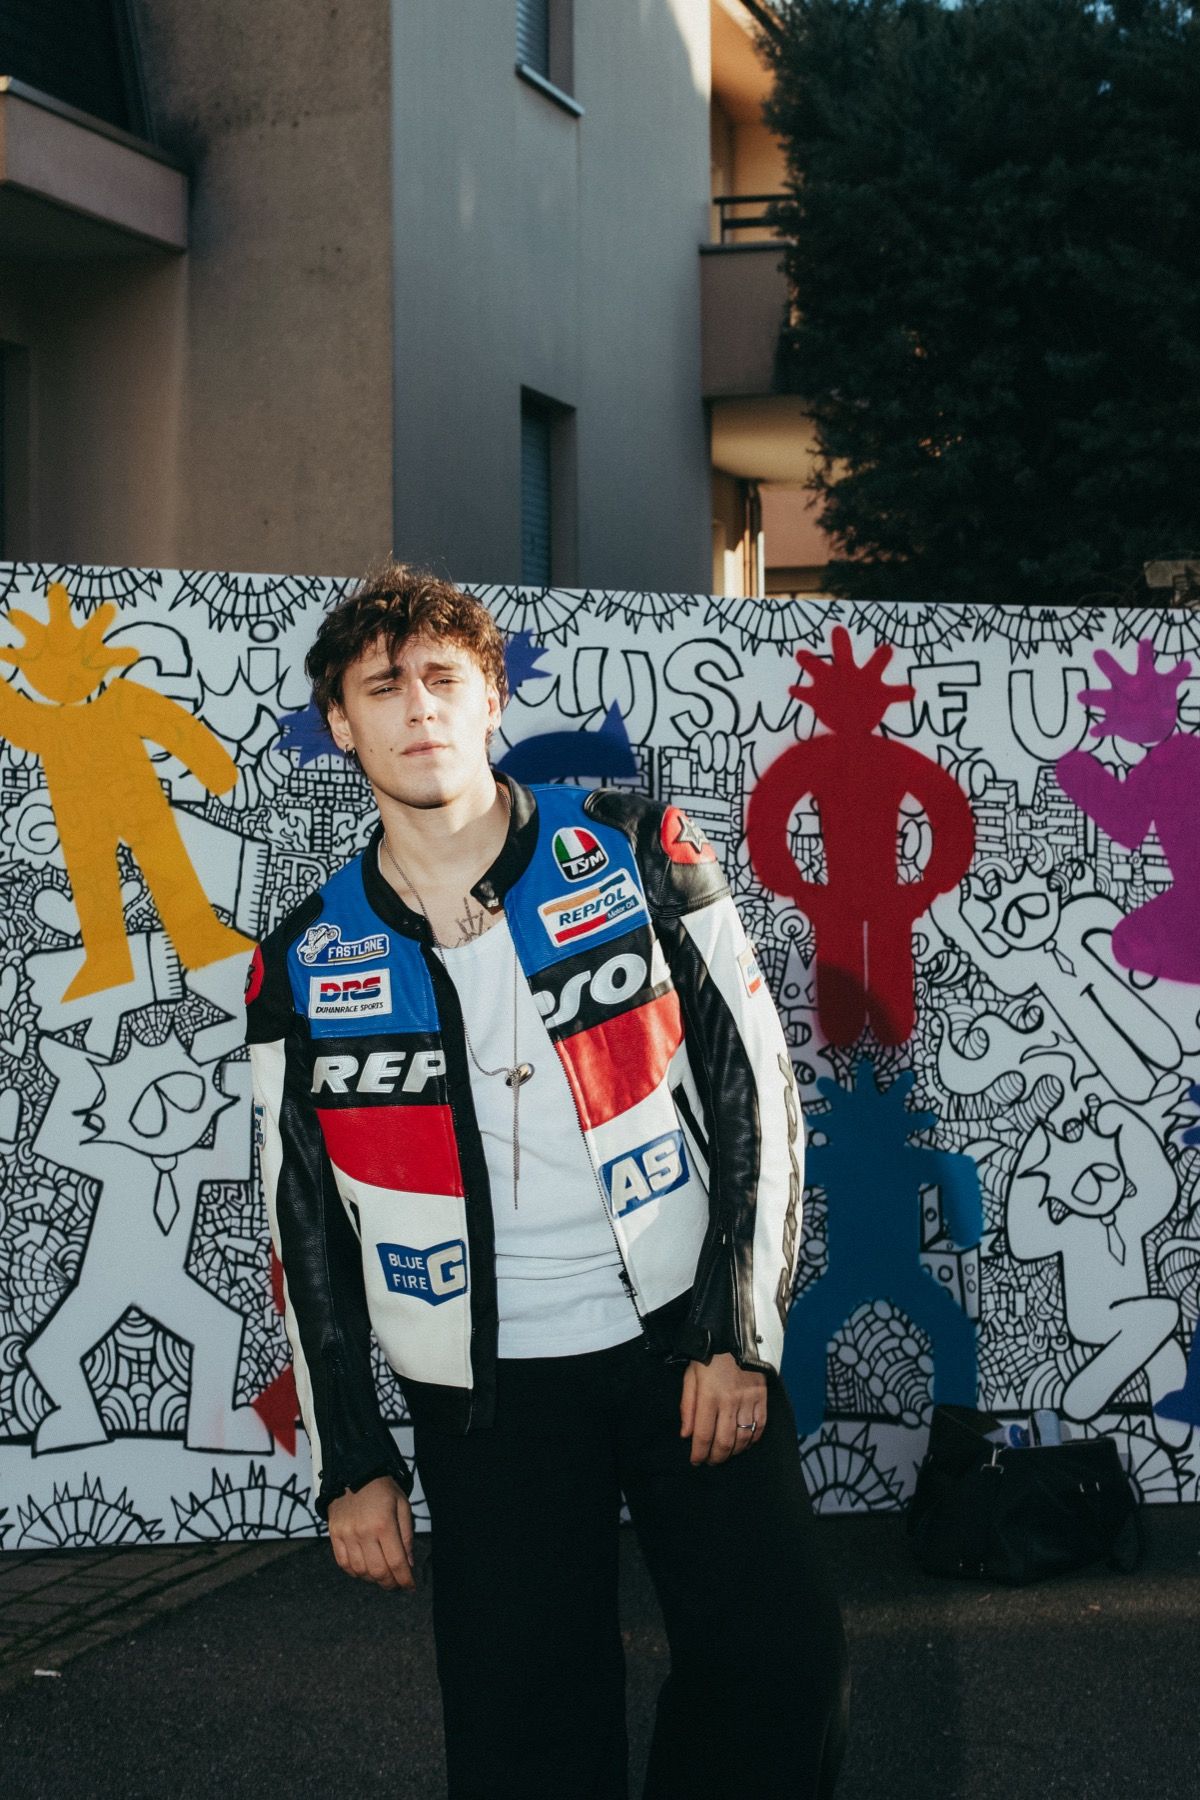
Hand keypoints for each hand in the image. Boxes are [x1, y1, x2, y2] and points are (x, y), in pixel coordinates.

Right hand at [327, 1475, 415, 1589]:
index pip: (396, 1562)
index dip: (405, 1579)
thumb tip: (409, 1563)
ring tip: (382, 1576)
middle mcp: (364, 1532)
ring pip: (360, 1571)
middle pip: (378, 1571)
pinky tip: (364, 1570)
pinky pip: (344, 1563)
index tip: (411, 1587)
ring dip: (373, 1579)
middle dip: (390, 1583)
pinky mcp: (335, 1535)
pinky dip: (355, 1572)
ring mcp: (347, 1535)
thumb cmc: (383, 1489)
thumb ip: (406, 1535)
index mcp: (384, 1524)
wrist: (354, 1471)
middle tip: (397, 1584)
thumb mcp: (402, 1505)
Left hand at [680, 1354, 766, 1465]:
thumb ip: (688, 1406)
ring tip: (725, 1454)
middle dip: (716, 1457)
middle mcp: (730, 1402)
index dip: (699, 1453)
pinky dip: (752, 1439)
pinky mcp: (762, 1398)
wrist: (737, 1334)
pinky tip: (744, 1442)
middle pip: (725, 1442)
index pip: (704, 1435)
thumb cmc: (709, 1355)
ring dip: (733, 1452)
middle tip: (710, 1461)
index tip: (696, 1461)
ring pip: (743, 1438)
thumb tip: (686, 1435)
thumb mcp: (691, 1375)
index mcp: (709, 1396)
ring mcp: (749, 1401)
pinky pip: (760, 1426)